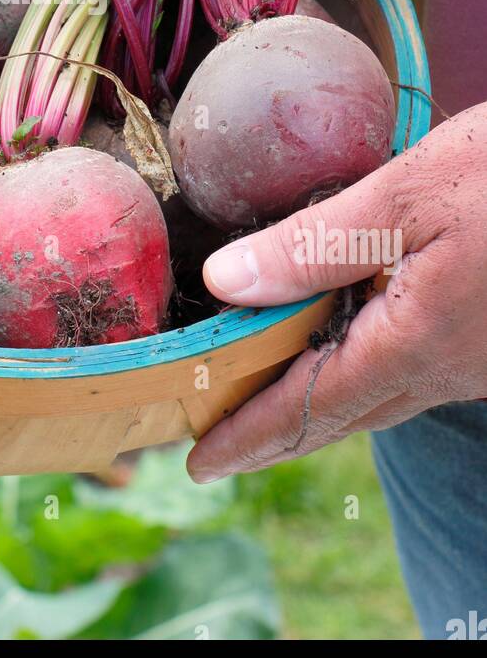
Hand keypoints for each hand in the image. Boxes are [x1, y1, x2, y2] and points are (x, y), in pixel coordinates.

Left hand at [187, 103, 486, 481]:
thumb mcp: (408, 195)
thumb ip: (313, 246)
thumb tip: (225, 283)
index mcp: (415, 342)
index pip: (311, 406)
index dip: (250, 434)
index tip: (199, 462)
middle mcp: (448, 368)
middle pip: (344, 413)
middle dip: (276, 428)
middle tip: (218, 435)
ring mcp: (477, 360)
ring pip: (383, 392)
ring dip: (320, 398)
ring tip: (266, 392)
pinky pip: (415, 368)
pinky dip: (364, 367)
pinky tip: (347, 341)